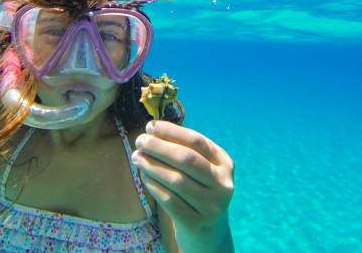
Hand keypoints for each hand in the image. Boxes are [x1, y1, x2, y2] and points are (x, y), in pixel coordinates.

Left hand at [132, 120, 234, 249]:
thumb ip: (184, 150)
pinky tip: (144, 177)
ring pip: (176, 180)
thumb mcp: (202, 170)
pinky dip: (154, 186)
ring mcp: (212, 206)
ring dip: (152, 165)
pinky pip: (170, 200)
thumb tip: (153, 129)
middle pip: (187, 159)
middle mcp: (223, 184)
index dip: (172, 131)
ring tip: (137, 157)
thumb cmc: (198, 192)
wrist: (209, 235)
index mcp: (225, 164)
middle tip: (140, 141)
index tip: (150, 126)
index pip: (196, 141)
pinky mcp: (197, 224)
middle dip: (160, 147)